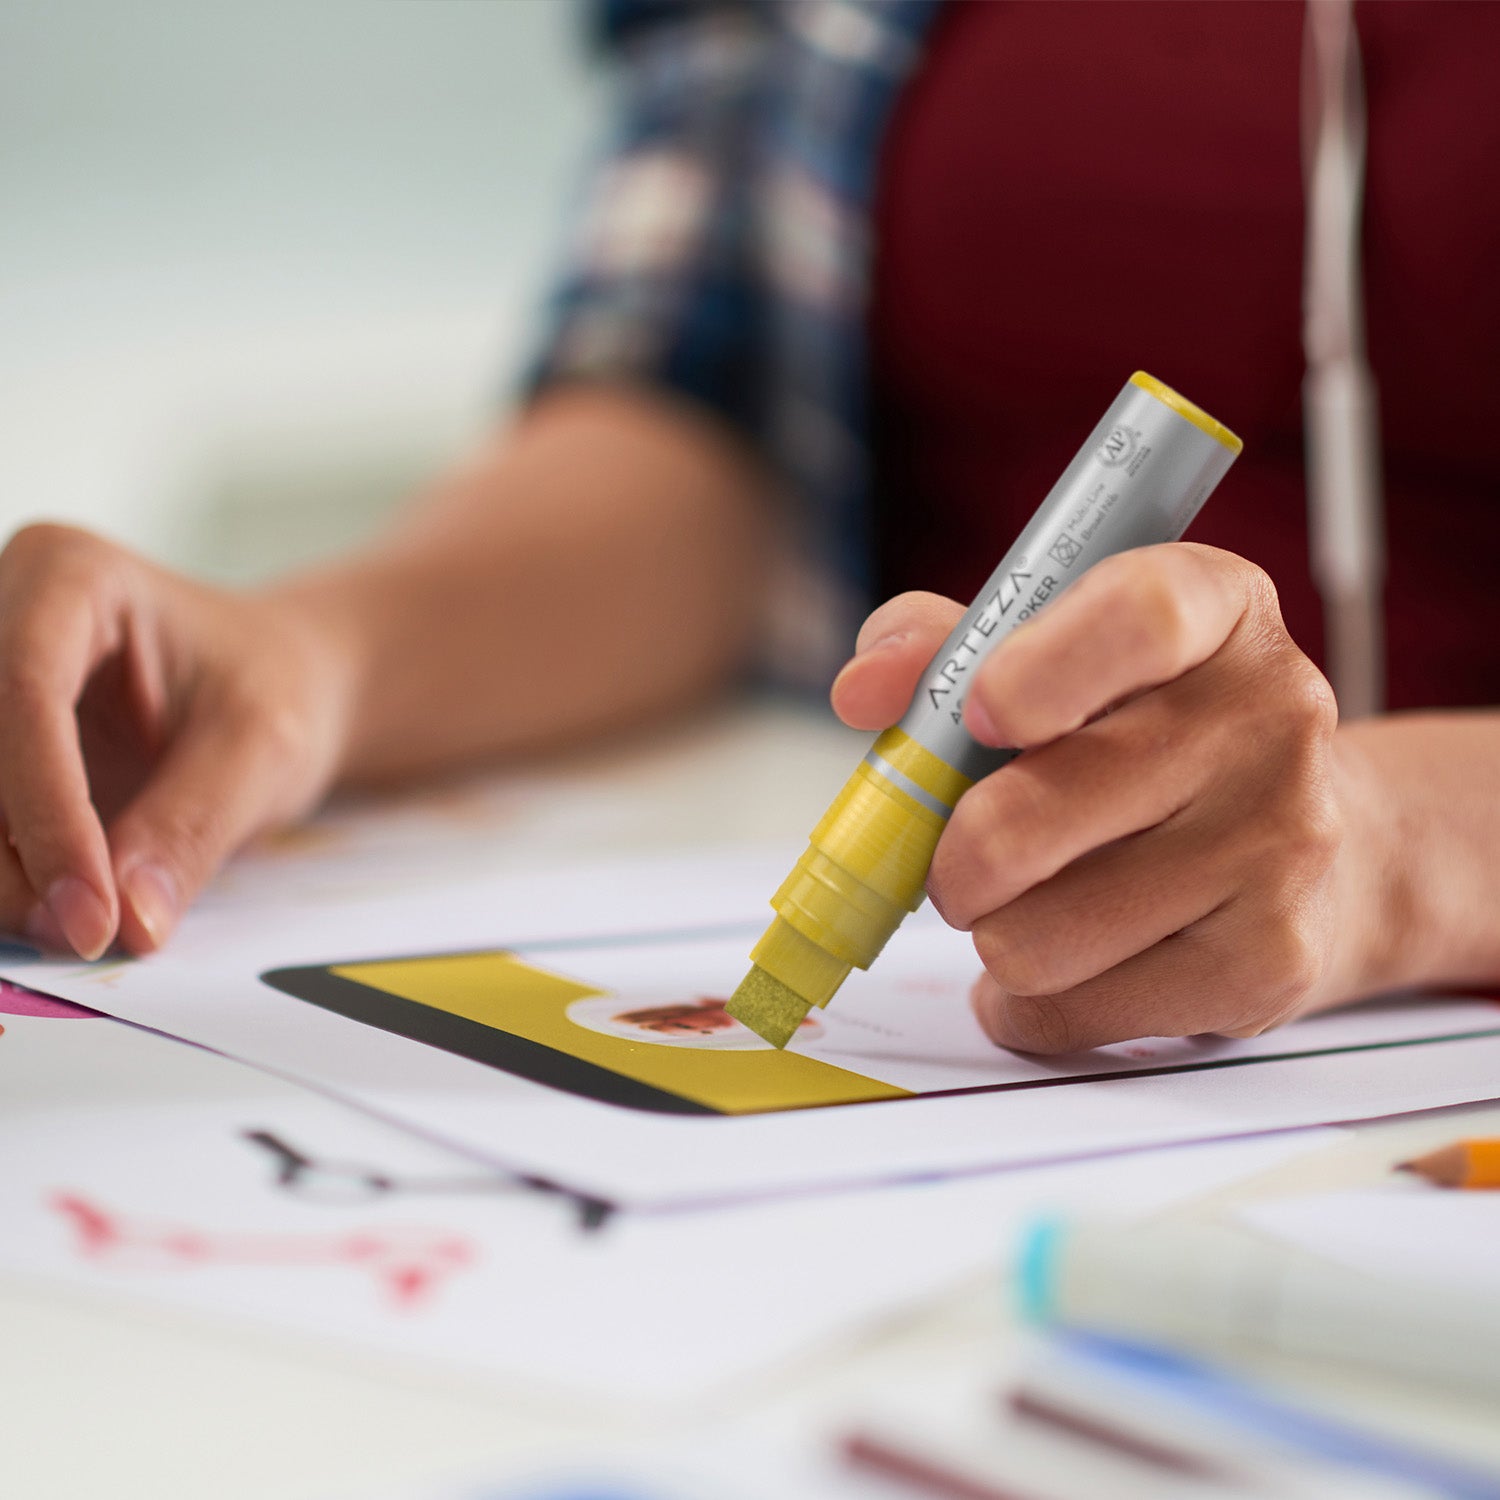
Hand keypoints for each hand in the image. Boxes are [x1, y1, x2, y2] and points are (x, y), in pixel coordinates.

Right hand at [0, 525, 353, 956]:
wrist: (271, 687)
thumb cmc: (273, 691)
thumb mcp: (264, 750)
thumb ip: (194, 827)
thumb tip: (127, 925)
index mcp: (70, 575)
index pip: (24, 692)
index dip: (46, 812)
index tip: (89, 913)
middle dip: (13, 857)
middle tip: (86, 936)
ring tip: (79, 930)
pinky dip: (3, 873)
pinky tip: (51, 911)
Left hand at [832, 544, 1390, 1052]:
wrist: (1313, 860)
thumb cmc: (1143, 745)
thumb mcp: (1061, 661)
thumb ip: (949, 649)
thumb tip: (861, 689)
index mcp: (1217, 613)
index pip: (1140, 616)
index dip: (1038, 669)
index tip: (978, 712)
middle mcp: (1272, 716)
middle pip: (1031, 817)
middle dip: (952, 859)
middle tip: (962, 860)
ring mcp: (1282, 845)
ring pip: (1033, 936)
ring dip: (996, 933)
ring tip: (1031, 905)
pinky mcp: (1270, 963)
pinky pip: (1073, 1011)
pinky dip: (1032, 1003)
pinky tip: (1073, 963)